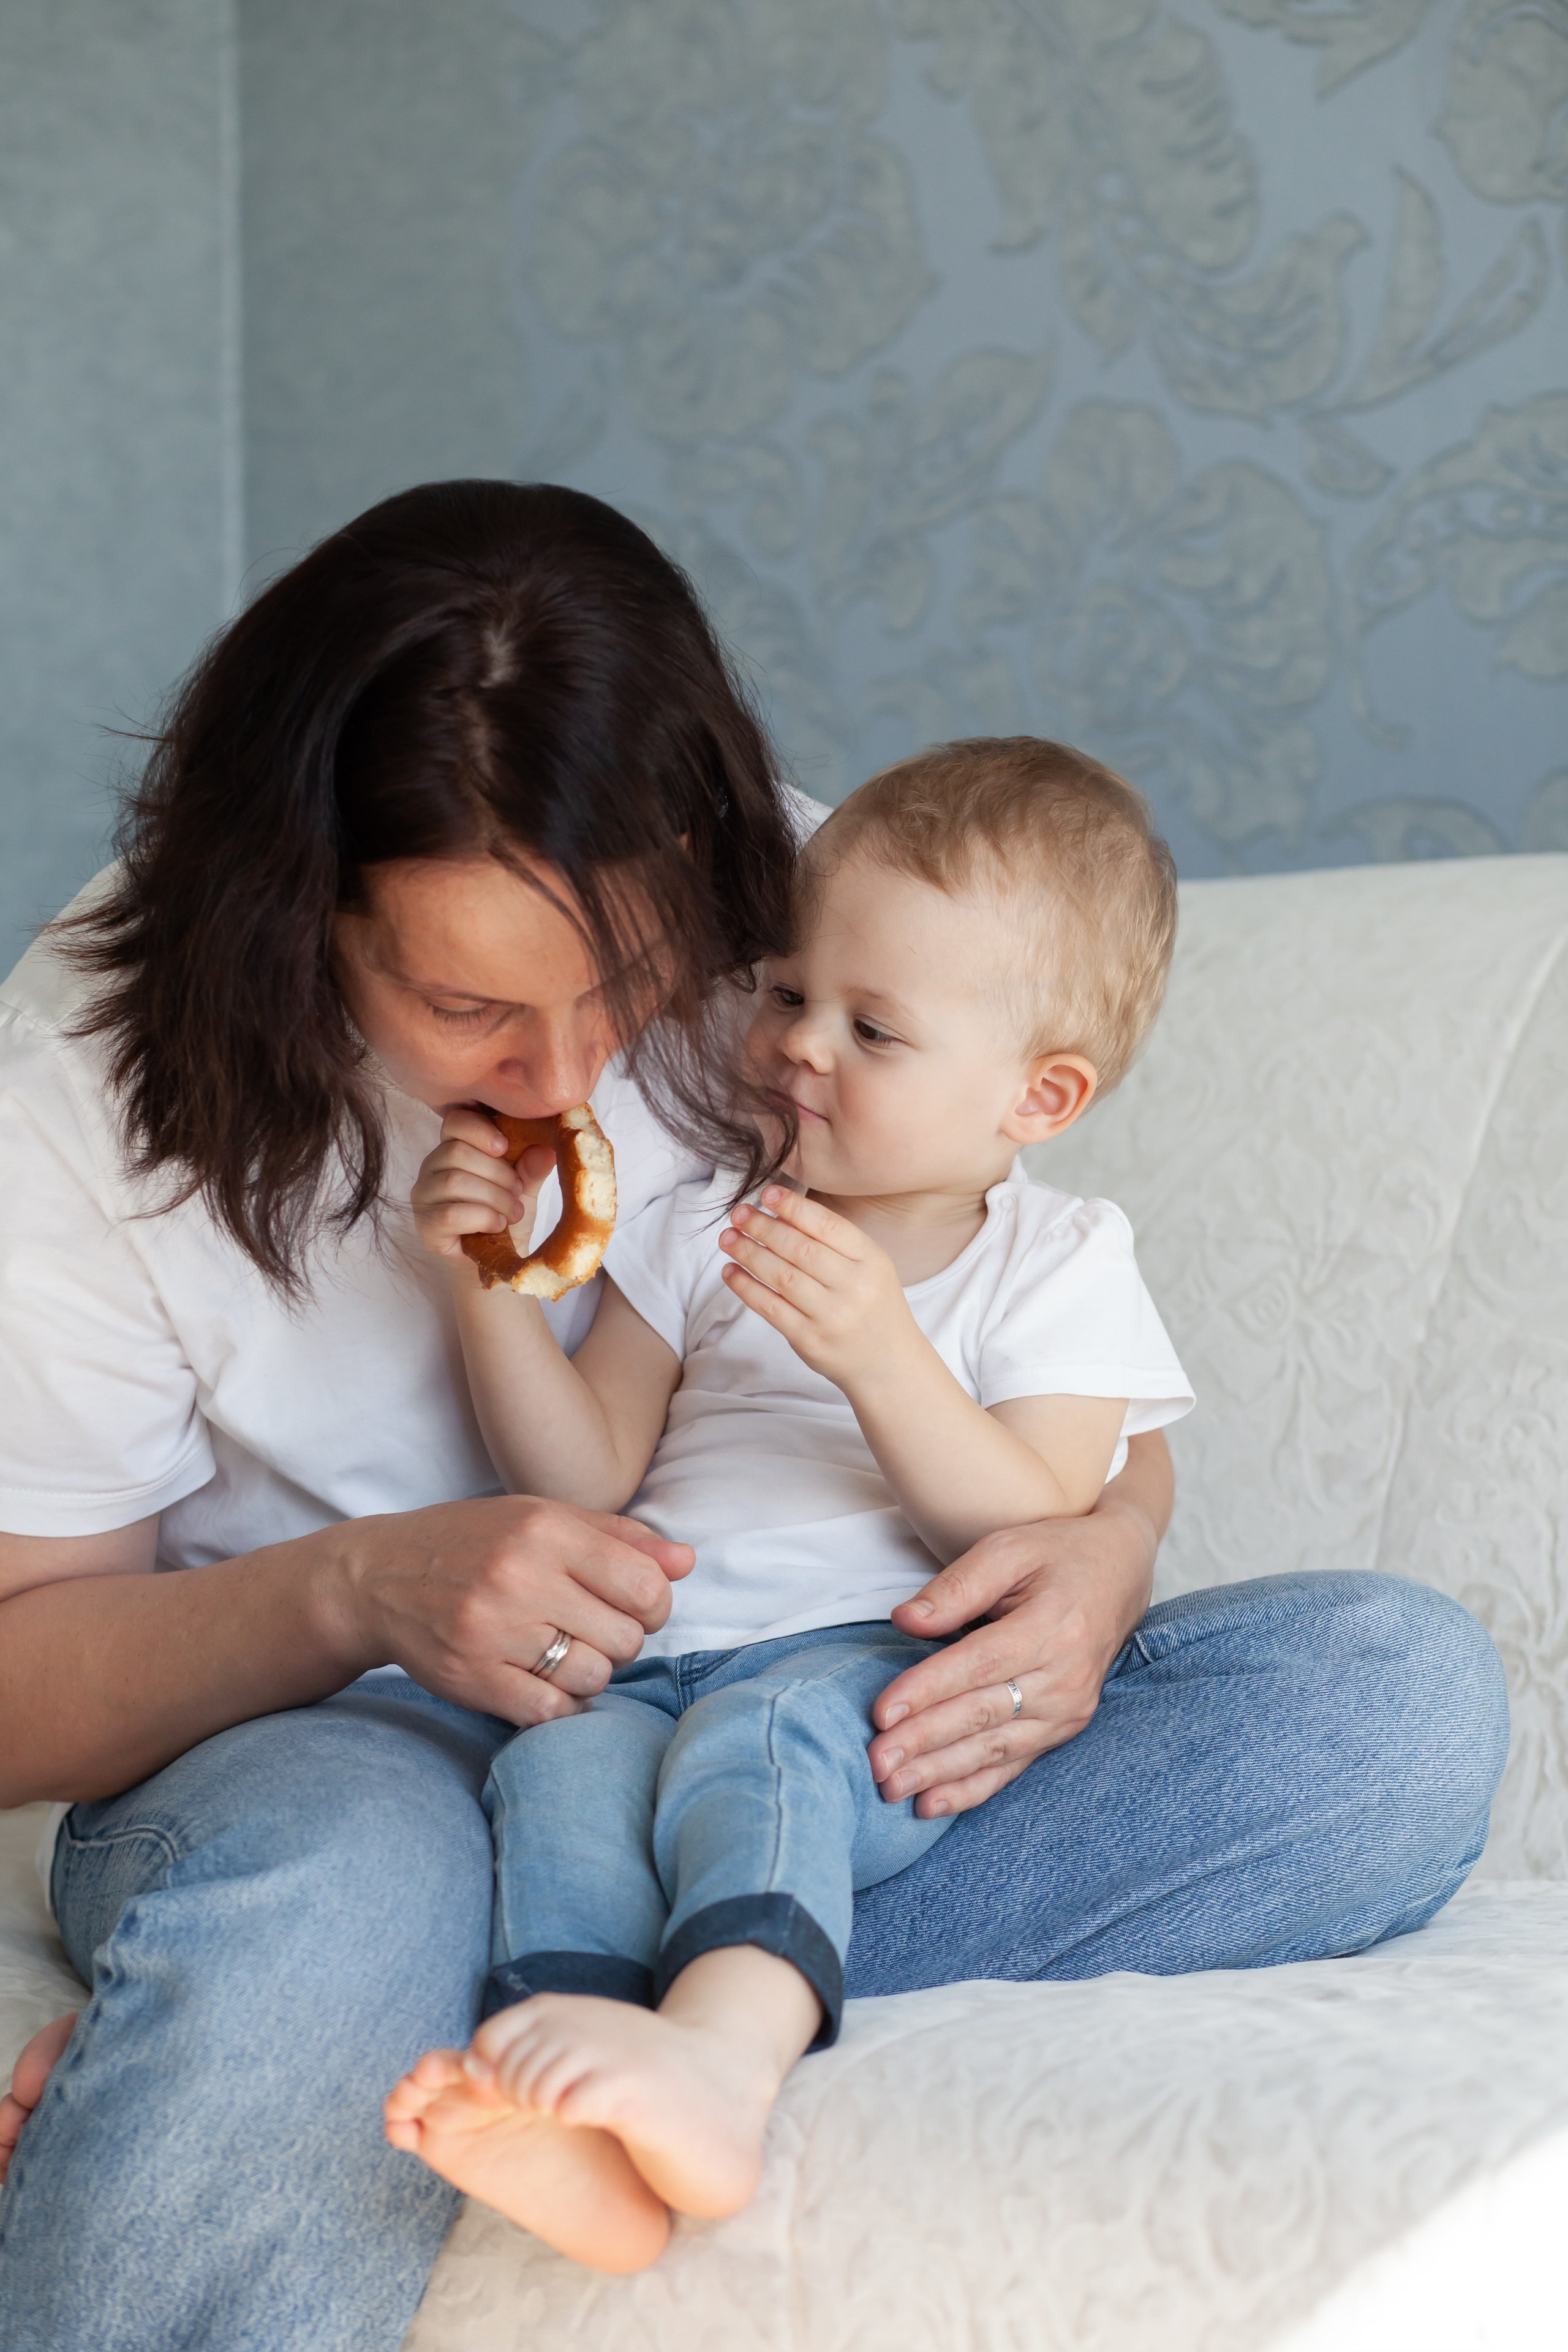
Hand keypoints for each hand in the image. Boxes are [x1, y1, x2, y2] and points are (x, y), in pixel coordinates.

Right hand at [335, 1493, 694, 1725]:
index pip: (646, 1585)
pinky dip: (559, 1704)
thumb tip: (686, 1561)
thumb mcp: (543, 1518)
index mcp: (544, 1529)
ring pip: (594, 1677)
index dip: (654, 1604)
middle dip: (621, 1640)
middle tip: (590, 1628)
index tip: (634, 1605)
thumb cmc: (473, 1542)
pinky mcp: (471, 1678)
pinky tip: (541, 1680)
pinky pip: (551, 1711)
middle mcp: (519, 1577)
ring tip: (560, 1651)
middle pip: (626, 1637)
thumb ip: (620, 1537)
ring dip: (590, 1672)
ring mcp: (493, 1631)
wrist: (377, 1577)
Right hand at [410, 1108, 554, 1264]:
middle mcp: (431, 1168)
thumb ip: (530, 1168)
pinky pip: (451, 1213)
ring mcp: (423, 1197)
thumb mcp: (524, 1189)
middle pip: (456, 1152)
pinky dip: (482, 1218)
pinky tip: (498, 1226)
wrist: (497, 1263)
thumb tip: (547, 1148)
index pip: (455, 1121)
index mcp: (453, 1148)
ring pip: (454, 1182)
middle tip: (518, 1193)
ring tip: (512, 1213)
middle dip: (497, 1173)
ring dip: (494, 1197)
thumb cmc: (505, 1219)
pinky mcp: (425, 1225)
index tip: (505, 1147)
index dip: (480, 1129)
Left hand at [718, 1187, 913, 1386]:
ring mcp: (831, 1316)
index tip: (766, 1194)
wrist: (887, 1364)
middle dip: (763, 1227)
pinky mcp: (808, 1340)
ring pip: (781, 1276)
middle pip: (799, 1249)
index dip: (793, 1207)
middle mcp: (853, 1287)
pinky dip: (745, 1287)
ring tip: (728, 1238)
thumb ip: (833, 1242)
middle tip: (739, 1214)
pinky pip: (769, 1307)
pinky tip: (730, 1271)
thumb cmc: (873, 1305)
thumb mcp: (870, 1266)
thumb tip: (779, 1213)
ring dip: (748, 1253)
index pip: (828, 1226)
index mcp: (872, 1260)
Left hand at [865, 1478, 1162, 1816]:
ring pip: (994, 1748)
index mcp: (1052, 1627)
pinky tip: (931, 1805)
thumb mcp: (1010, 1549)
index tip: (882, 1713)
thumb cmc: (1059, 1554)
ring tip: (892, 1789)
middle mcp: (1065, 1677)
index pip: (978, 1665)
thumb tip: (906, 1620)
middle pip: (982, 1714)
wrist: (1121, 1571)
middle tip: (875, 1763)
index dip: (927, 1691)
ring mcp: (1069, 1709)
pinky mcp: (1064, 1728)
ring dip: (940, 1773)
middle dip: (924, 1742)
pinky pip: (1013, 1765)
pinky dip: (971, 1789)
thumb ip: (958, 1586)